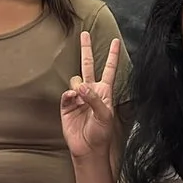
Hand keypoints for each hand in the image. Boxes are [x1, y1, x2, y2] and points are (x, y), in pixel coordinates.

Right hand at [60, 32, 122, 160]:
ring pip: (75, 80)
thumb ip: (94, 99)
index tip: (115, 41)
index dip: (112, 55)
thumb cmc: (101, 133)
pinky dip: (69, 96)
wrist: (88, 148)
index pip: (109, 69)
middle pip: (88, 65)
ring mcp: (78, 97)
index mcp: (105, 91)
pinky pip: (66, 94)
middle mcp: (91, 91)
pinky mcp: (67, 106)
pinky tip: (73, 101)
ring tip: (81, 100)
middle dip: (86, 49)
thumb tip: (80, 86)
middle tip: (84, 34)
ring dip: (78, 86)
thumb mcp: (104, 115)